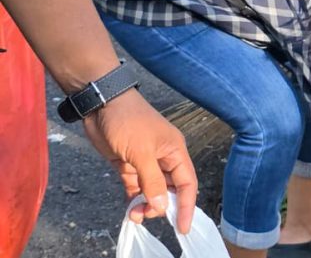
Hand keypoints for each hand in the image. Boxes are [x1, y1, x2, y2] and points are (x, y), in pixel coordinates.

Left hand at [83, 91, 197, 233]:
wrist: (101, 105)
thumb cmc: (128, 122)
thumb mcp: (141, 153)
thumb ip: (152, 181)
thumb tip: (161, 206)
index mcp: (174, 151)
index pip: (187, 183)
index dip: (186, 205)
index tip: (182, 227)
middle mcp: (163, 158)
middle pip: (170, 190)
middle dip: (161, 206)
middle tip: (146, 216)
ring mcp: (145, 162)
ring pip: (152, 191)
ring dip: (146, 205)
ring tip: (134, 214)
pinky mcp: (128, 165)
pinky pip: (136, 188)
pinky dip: (134, 200)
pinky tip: (129, 209)